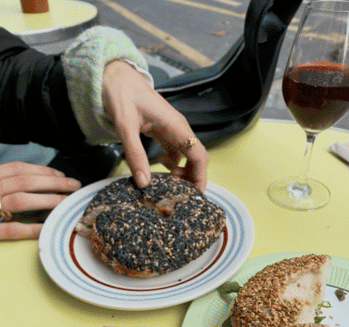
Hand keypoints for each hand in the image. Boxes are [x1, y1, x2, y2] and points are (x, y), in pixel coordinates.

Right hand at [0, 161, 81, 239]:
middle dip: (54, 183)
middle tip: (74, 186)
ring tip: (66, 202)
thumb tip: (40, 181)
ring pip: (20, 201)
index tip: (61, 175)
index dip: (42, 171)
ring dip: (47, 200)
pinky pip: (13, 230)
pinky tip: (49, 226)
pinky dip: (32, 228)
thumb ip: (8, 182)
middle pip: (24, 182)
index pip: (17, 169)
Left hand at [102, 60, 207, 190]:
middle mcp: (179, 128)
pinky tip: (158, 166)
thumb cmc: (120, 94)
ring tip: (167, 183)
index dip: (200, 176)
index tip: (195, 195)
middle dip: (193, 177)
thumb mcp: (125, 125)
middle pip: (197, 157)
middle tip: (178, 194)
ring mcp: (172, 129)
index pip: (198, 155)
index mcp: (176, 126)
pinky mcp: (163, 130)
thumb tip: (143, 183)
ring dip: (182, 171)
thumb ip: (135, 154)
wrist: (113, 74)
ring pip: (187, 155)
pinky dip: (171, 163)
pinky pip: (175, 151)